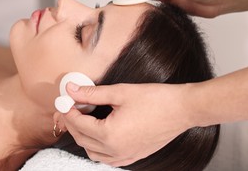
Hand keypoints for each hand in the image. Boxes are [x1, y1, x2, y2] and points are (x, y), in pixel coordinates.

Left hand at [61, 82, 191, 166]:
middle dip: (73, 123)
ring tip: (83, 118)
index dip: (68, 111)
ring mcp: (126, 156)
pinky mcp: (134, 156)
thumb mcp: (120, 92)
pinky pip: (107, 157)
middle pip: (82, 140)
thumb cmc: (154, 99)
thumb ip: (92, 93)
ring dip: (83, 137)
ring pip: (93, 152)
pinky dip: (97, 147)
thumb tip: (71, 89)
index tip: (64, 100)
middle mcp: (116, 151)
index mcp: (110, 135)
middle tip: (70, 108)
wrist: (182, 109)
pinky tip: (99, 132)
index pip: (79, 125)